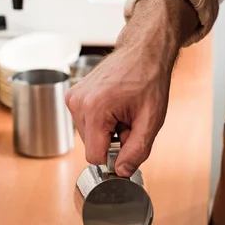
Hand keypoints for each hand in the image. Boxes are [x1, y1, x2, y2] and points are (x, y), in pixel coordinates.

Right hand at [66, 0, 197, 175]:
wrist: (143, 51)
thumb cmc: (149, 80)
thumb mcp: (151, 121)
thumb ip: (136, 151)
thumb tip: (122, 172)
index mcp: (95, 110)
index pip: (95, 157)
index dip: (114, 157)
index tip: (129, 144)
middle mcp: (78, 104)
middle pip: (92, 148)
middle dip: (112, 143)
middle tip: (129, 122)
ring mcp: (73, 99)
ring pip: (89, 138)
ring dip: (107, 133)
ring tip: (122, 113)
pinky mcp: (73, 97)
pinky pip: (86, 125)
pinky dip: (102, 123)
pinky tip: (114, 108)